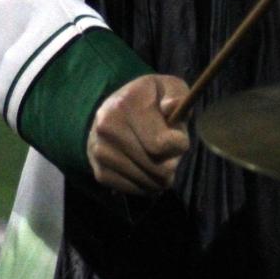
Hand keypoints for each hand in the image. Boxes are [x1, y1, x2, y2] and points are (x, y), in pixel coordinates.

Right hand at [87, 72, 190, 193]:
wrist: (115, 111)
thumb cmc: (150, 100)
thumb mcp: (169, 88)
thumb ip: (177, 95)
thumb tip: (171, 107)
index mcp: (125, 104)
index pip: (162, 144)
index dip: (180, 144)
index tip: (178, 135)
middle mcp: (107, 128)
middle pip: (158, 168)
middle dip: (172, 162)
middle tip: (169, 149)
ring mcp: (100, 152)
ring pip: (148, 182)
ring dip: (161, 176)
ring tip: (158, 157)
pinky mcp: (99, 172)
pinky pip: (135, 190)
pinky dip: (147, 185)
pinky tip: (147, 168)